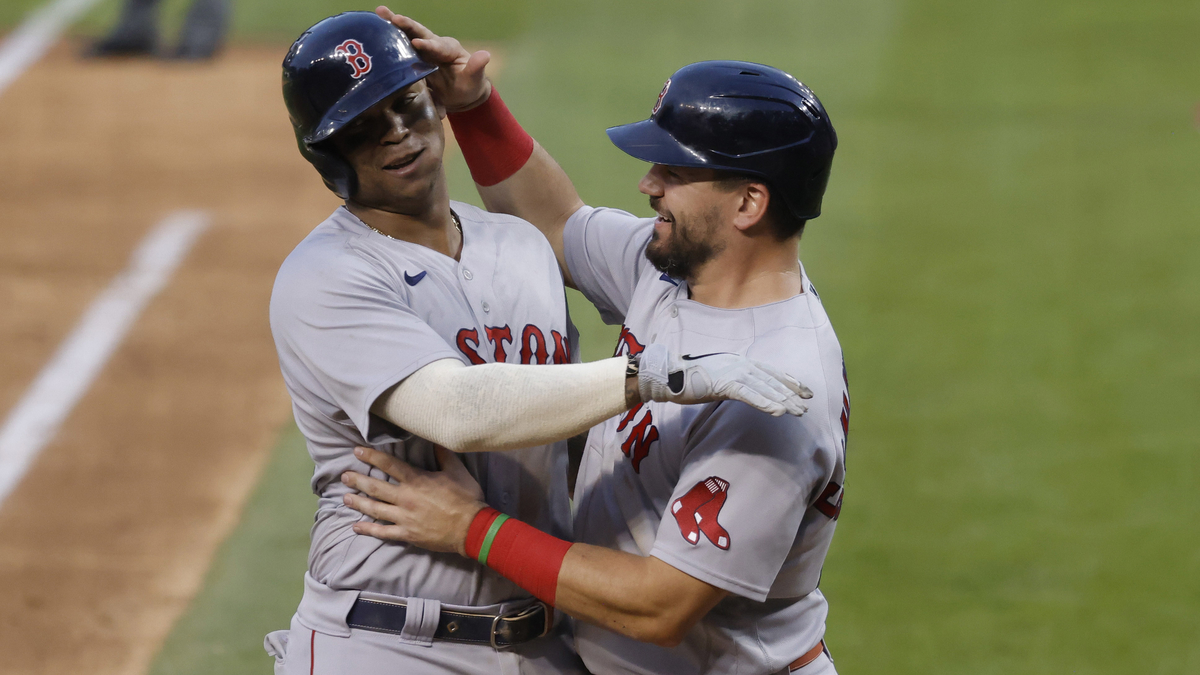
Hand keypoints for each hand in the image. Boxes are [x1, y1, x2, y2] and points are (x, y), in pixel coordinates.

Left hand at [342, 445, 486, 555]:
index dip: (371, 457)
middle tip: (344, 477)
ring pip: (375, 509)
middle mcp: (405, 498)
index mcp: (416, 481)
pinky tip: (356, 527)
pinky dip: (368, 530)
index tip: (357, 452)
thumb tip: (436, 439)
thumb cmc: (466, 499)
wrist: (471, 529)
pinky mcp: (407, 534)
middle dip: (358, 481)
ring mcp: (404, 518)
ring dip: (359, 503)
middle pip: (375, 487)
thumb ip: (444, 455)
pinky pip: (383, 532)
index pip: (389, 465)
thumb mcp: (457, 472)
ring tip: (345, 498)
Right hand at [375, 6, 492, 111]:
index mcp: (449, 49)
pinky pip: (400, 50)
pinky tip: (373, 33)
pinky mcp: (412, 60)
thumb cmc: (470, 86)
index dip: (428, 44)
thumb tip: (485, 55)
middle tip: (392, 16)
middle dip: (406, 25)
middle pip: (419, 32)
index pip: (438, 46)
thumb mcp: (475, 79)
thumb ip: (477, 68)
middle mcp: (433, 45)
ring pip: (406, 37)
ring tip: (379, 13)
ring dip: (392, 26)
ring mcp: (422, 52)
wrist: (461, 95)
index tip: (419, 43)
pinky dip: (387, 41)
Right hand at [636, 344, 813, 415]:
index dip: (789, 380)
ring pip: (765, 388)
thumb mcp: (717, 378)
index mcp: (739, 362)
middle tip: (808, 403)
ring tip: (799, 412)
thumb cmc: (690, 379)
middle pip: (772, 380)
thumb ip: (733, 382)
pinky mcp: (724, 383)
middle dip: (792, 392)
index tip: (804, 390)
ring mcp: (732, 372)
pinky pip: (749, 395)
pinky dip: (766, 403)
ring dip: (784, 400)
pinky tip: (779, 413)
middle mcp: (740, 364)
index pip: (770, 371)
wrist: (668, 376)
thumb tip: (745, 391)